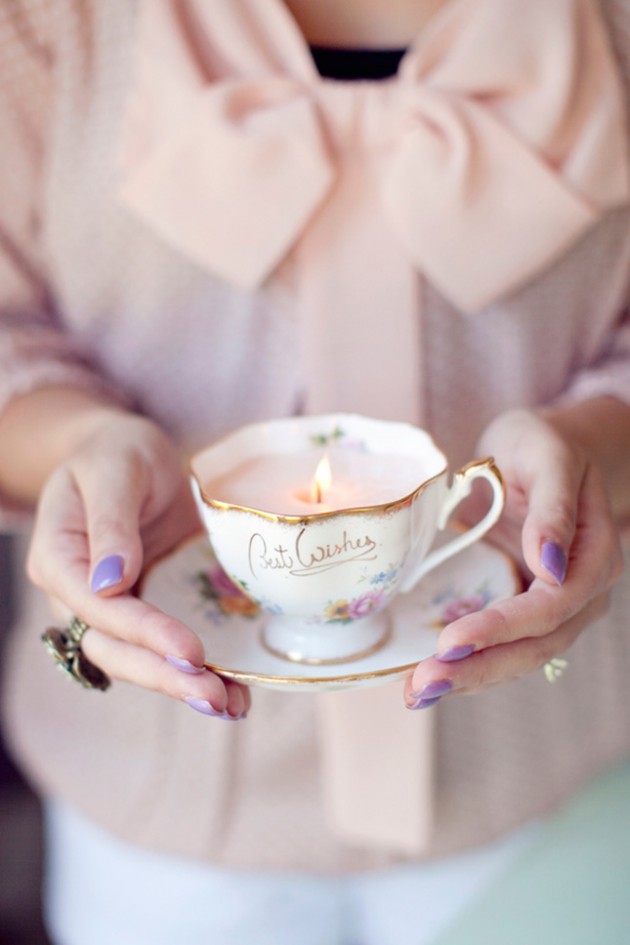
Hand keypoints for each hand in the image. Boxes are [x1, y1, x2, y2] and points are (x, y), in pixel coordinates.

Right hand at [27, 412, 249, 718]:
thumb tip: (110, 582)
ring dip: (183, 687)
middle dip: (165, 677)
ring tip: (232, 705)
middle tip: (215, 696)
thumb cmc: (117, 453)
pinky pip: (166, 649)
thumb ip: (111, 521)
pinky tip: (238, 690)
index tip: (190, 651)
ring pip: (139, 662)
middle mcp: (80, 595)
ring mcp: (114, 609)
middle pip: (114, 650)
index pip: (98, 608)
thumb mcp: (115, 468)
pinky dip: (200, 671)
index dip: (144, 633)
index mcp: (60, 558)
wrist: (129, 456)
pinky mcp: (148, 611)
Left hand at [404, 409, 622, 708]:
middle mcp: (581, 590)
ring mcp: (554, 605)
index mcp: (595, 555)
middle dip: (479, 668)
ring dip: (468, 678)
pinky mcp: (523, 608)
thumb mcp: (548, 456)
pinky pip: (501, 646)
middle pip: (536, 644)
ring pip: (519, 657)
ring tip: (416, 693)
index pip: (552, 606)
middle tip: (423, 683)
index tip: (450, 640)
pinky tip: (426, 679)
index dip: (502, 628)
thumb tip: (551, 566)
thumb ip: (553, 507)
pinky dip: (466, 665)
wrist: (539, 451)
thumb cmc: (542, 445)